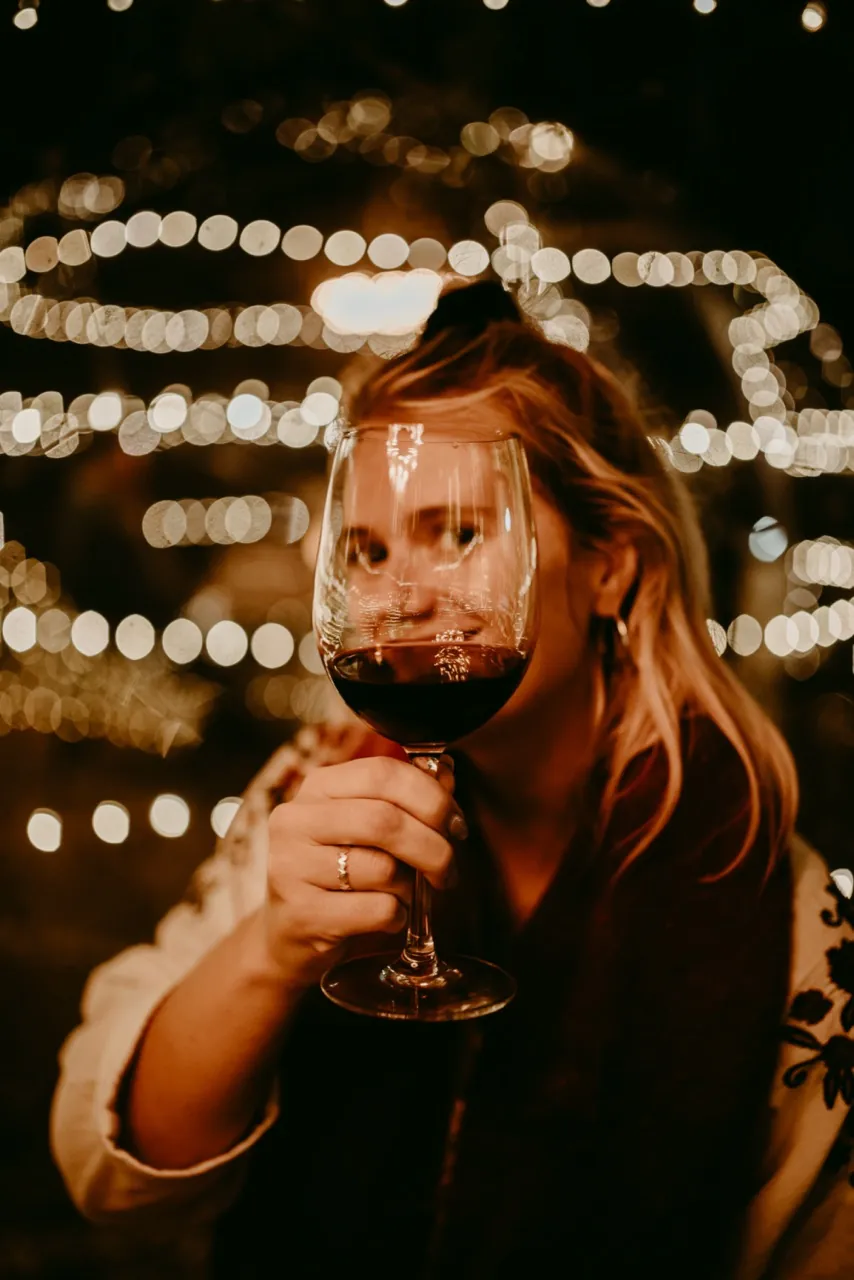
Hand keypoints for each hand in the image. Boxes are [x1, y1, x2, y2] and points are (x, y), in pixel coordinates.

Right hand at [262, 754, 465, 982]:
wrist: (290, 934)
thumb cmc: (339, 875)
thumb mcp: (367, 830)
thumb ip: (405, 800)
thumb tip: (447, 773)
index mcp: (317, 787)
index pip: (382, 773)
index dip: (431, 797)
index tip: (456, 825)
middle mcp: (296, 820)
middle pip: (385, 820)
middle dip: (433, 848)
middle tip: (448, 870)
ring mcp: (291, 867)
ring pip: (383, 869)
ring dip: (411, 888)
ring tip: (404, 895)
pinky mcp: (302, 913)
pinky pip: (376, 909)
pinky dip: (396, 916)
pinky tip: (386, 917)